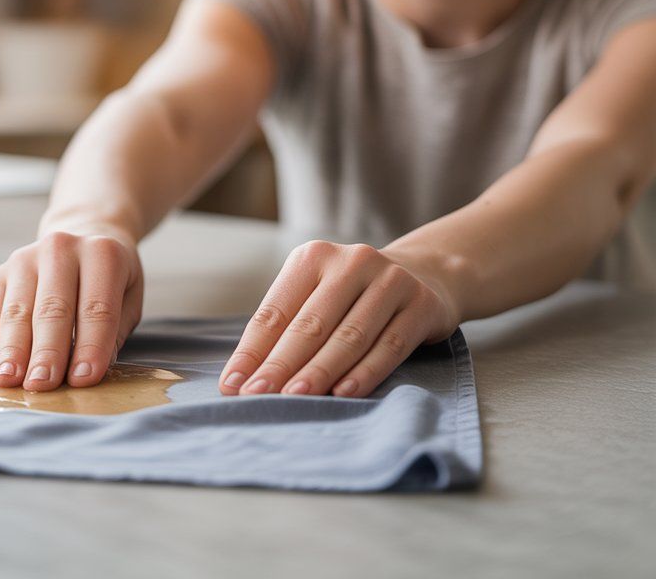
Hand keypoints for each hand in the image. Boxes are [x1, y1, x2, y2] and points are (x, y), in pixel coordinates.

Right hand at [0, 231, 143, 390]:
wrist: (82, 234)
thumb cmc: (109, 280)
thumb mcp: (128, 297)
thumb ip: (113, 332)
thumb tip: (88, 372)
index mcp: (102, 254)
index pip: (97, 307)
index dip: (91, 345)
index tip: (83, 379)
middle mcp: (61, 249)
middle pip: (53, 308)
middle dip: (47, 350)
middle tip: (42, 384)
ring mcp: (25, 258)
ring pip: (17, 311)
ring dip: (11, 350)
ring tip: (8, 381)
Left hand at [218, 241, 459, 397]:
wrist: (424, 275)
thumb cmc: (351, 297)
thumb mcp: (316, 297)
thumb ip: (284, 330)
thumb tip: (240, 378)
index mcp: (313, 257)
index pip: (275, 310)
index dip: (252, 350)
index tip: (231, 385)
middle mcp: (351, 262)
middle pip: (310, 324)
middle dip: (280, 364)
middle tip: (256, 397)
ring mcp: (389, 280)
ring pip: (349, 336)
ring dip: (319, 371)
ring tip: (293, 399)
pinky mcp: (420, 304)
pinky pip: (389, 345)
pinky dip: (365, 372)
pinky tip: (343, 393)